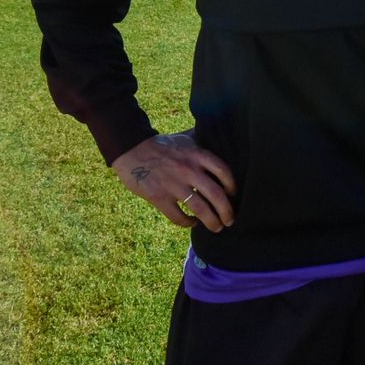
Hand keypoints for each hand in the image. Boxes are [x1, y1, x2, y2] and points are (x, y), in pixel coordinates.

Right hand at [110, 132, 236, 231]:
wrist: (131, 149)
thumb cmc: (161, 144)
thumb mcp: (185, 137)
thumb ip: (202, 140)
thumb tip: (218, 136)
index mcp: (197, 155)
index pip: (224, 171)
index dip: (232, 185)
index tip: (233, 194)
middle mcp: (189, 170)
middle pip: (216, 195)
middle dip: (227, 211)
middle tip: (230, 220)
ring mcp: (174, 185)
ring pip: (200, 209)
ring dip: (212, 222)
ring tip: (216, 227)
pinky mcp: (159, 197)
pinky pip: (178, 217)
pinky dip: (188, 223)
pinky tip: (192, 223)